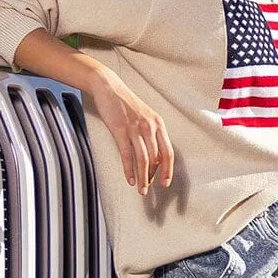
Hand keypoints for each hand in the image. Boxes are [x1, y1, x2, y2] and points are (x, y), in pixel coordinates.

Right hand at [82, 61, 174, 194]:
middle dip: (153, 177)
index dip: (168, 169)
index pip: (168, 152)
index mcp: (158, 124)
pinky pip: (127, 155)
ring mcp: (135, 128)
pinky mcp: (120, 130)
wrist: (109, 87)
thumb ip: (151, 134)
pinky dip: (128, 170)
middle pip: (156, 159)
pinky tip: (129, 179)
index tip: (165, 183)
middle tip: (148, 189)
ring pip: (143, 159)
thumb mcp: (145, 116)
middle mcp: (149, 126)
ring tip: (140, 189)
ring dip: (142, 178)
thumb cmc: (126, 104)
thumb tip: (155, 157)